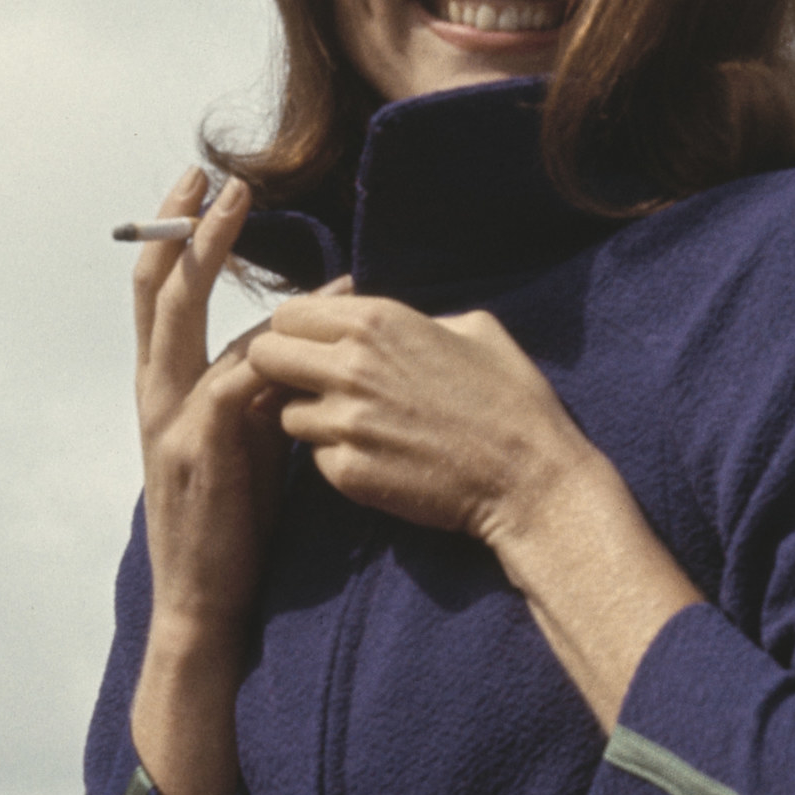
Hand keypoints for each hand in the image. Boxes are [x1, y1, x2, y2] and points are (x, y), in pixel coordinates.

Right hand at [132, 168, 284, 637]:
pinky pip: (233, 378)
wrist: (206, 602)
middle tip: (209, 175)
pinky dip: (267, 345)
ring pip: (180, 317)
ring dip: (211, 256)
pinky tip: (305, 320)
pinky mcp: (198, 448)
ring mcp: (170, 418)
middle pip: (155, 289)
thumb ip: (264, 388)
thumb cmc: (235, 525)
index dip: (180, 240)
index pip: (161, 296)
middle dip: (180, 226)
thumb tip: (307, 337)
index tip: (206, 191)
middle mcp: (156, 393)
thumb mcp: (248, 441)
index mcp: (165, 388)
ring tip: (241, 209)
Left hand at [246, 291, 701, 729]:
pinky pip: (314, 459)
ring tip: (354, 427)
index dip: (296, 332)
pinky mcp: (347, 472)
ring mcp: (344, 422)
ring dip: (309, 419)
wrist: (530, 480)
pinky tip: (376, 459)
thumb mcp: (476, 329)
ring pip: (284, 413)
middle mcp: (351, 366)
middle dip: (280, 371)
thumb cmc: (513, 401)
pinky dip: (336, 458)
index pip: (288, 313)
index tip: (315, 349)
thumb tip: (386, 321)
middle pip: (264, 357)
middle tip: (311, 387)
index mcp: (378, 320)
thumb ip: (417, 317)